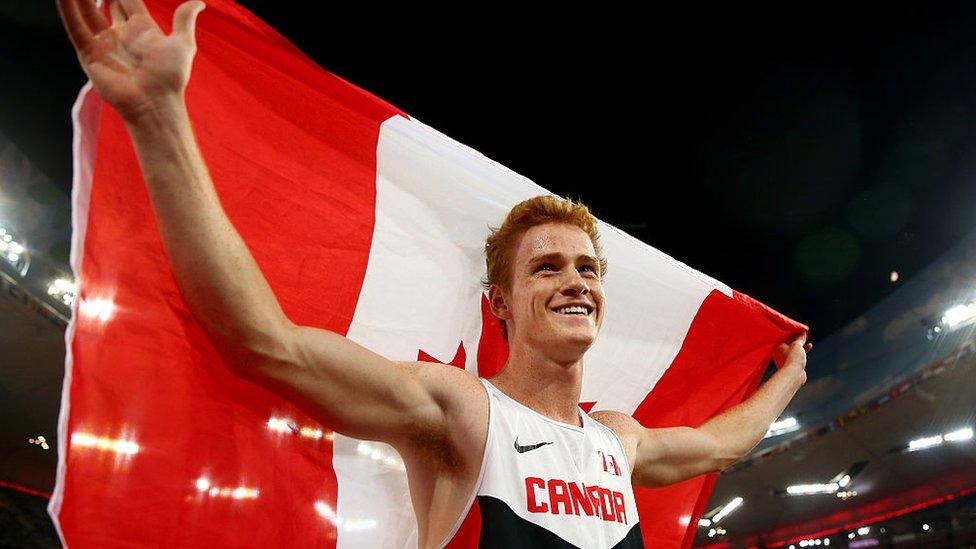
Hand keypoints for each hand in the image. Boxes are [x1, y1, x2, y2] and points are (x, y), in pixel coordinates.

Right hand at [56, 0, 205, 119]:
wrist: (154, 101)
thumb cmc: (171, 76)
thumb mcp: (183, 43)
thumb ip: (184, 20)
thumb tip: (199, 3)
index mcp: (142, 29)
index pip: (126, 0)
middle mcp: (121, 34)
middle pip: (104, 3)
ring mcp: (104, 44)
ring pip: (86, 12)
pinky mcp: (89, 54)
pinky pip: (75, 27)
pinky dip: (67, 10)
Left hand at [772, 334, 811, 372]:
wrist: (794, 375)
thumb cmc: (793, 359)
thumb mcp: (797, 345)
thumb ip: (800, 338)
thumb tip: (803, 332)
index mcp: (777, 347)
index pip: (785, 336)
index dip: (793, 332)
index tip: (800, 329)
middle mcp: (779, 353)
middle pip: (789, 343)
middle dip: (797, 339)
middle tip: (804, 334)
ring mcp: (784, 359)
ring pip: (793, 349)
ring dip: (801, 345)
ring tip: (808, 341)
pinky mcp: (790, 364)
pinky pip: (796, 355)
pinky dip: (802, 351)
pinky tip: (809, 347)